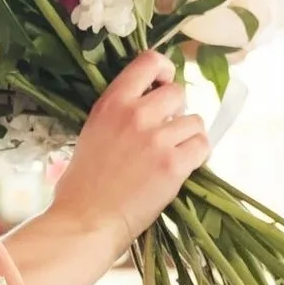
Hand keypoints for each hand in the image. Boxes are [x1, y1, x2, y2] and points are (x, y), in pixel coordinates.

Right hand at [47, 52, 211, 247]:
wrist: (85, 222)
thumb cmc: (81, 186)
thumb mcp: (92, 134)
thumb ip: (119, 115)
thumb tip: (149, 108)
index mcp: (111, 103)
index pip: (148, 62)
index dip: (164, 68)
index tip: (164, 82)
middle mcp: (135, 114)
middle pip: (178, 92)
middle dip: (177, 110)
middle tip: (166, 132)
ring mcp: (157, 139)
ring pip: (195, 121)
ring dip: (188, 136)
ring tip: (172, 155)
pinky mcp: (173, 165)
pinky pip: (202, 146)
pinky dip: (197, 156)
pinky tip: (182, 167)